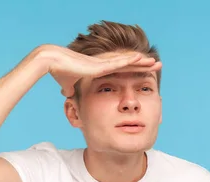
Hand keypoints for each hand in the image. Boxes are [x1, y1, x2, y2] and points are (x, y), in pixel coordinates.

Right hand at [35, 44, 161, 96]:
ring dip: (142, 62)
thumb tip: (69, 95)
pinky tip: (142, 59)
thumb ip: (71, 90)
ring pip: (127, 62)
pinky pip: (119, 63)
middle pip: (129, 65)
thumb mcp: (68, 85)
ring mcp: (103, 63)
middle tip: (157, 65)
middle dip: (143, 66)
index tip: (144, 72)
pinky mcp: (100, 65)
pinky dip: (131, 61)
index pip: (121, 71)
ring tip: (156, 62)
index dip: (133, 71)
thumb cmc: (59, 72)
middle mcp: (104, 64)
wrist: (53, 62)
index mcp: (99, 69)